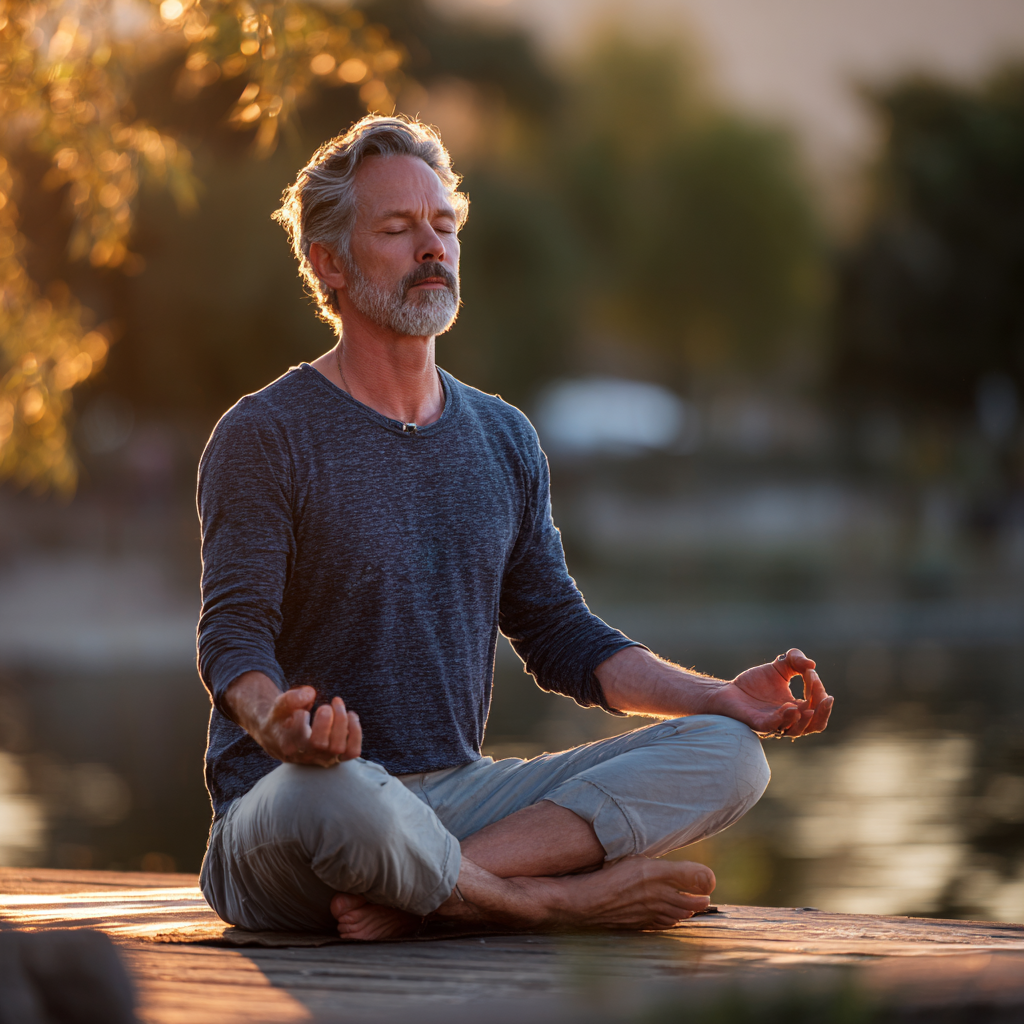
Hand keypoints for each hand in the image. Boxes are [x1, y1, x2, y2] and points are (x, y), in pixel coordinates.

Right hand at [225, 673, 361, 765]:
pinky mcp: (338, 757)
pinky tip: (351, 716)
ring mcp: (323, 759)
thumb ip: (290, 699)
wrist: (284, 739)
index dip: (301, 718)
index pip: (297, 736)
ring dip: (342, 722)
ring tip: (338, 704)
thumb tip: (310, 693)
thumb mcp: (279, 706)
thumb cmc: (282, 719)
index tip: (301, 711)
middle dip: (326, 719)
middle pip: (320, 744)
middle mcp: (306, 756)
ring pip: (338, 748)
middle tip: (325, 705)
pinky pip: (353, 751)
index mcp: (288, 745)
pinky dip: (356, 732)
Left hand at [707, 649, 832, 738]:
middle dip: (823, 710)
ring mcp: (774, 723)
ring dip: (806, 718)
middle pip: (815, 724)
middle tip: (825, 696)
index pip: (817, 707)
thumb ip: (796, 660)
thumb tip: (812, 665)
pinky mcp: (757, 723)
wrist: (727, 690)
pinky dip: (784, 718)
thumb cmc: (755, 683)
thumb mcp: (779, 666)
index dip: (819, 691)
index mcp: (797, 708)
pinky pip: (773, 726)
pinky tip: (790, 707)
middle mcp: (789, 720)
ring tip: (808, 704)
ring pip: (797, 730)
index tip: (810, 673)